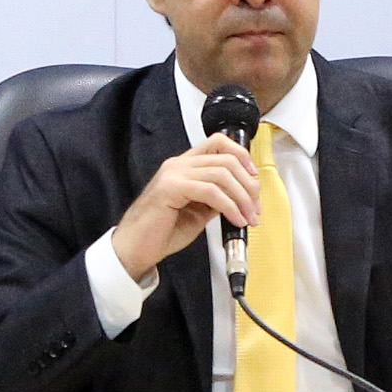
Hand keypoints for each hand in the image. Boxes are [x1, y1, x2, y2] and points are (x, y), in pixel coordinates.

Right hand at [110, 133, 260, 282]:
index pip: (218, 143)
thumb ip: (214, 199)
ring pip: (222, 173)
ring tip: (249, 218)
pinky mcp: (171, 188)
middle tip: (256, 208)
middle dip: (248, 184)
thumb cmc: (161, 233)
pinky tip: (235, 220)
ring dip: (242, 197)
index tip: (254, 179)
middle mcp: (178, 164)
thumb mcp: (197, 212)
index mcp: (184, 166)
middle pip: (226, 158)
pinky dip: (229, 206)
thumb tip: (239, 197)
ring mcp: (174, 174)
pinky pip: (211, 191)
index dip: (242, 156)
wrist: (135, 249)